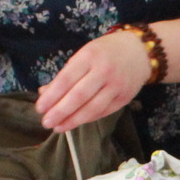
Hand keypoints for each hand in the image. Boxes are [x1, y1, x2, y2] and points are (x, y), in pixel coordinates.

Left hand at [35, 30, 153, 131]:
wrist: (140, 51)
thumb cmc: (106, 52)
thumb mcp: (84, 55)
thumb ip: (66, 74)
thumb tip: (45, 94)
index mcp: (89, 56)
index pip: (66, 79)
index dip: (52, 96)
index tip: (40, 108)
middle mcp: (104, 71)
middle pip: (78, 96)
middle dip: (60, 112)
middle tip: (46, 122)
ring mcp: (116, 86)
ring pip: (92, 108)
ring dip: (73, 120)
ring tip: (58, 127)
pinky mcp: (124, 98)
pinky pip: (103, 112)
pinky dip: (87, 119)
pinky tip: (75, 122)